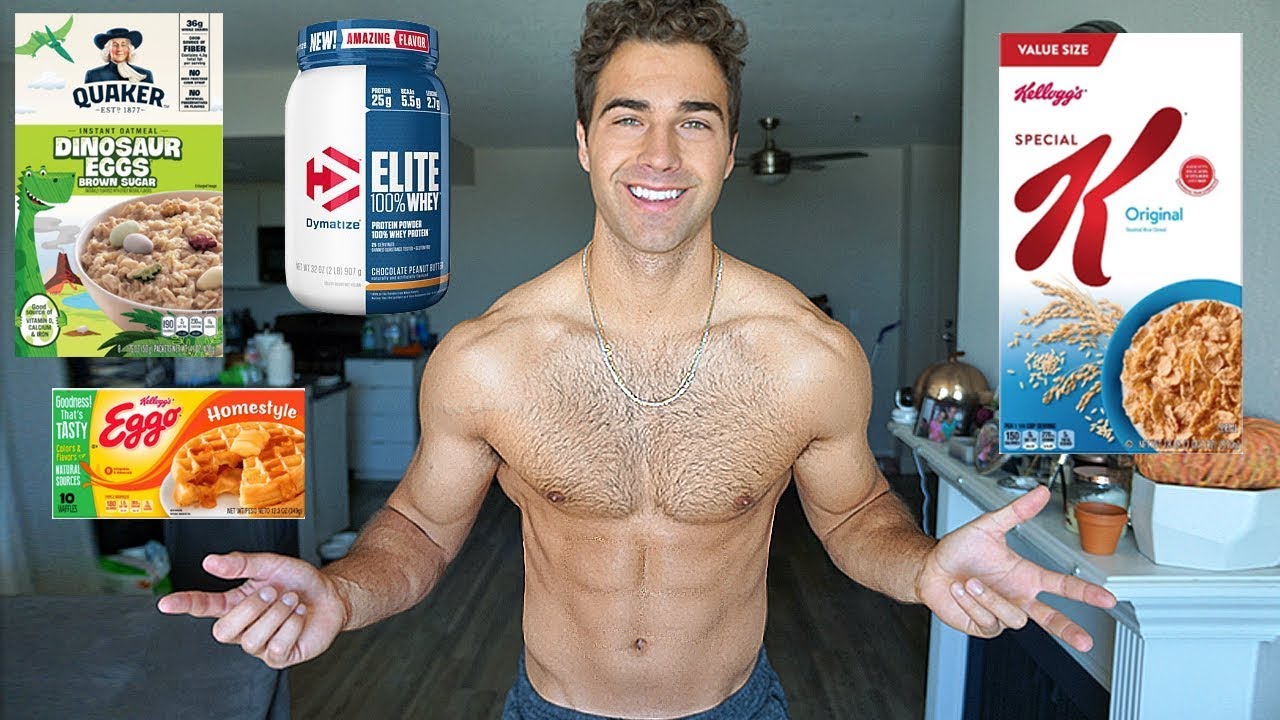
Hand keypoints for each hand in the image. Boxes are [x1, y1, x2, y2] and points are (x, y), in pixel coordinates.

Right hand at [157, 552, 349, 667]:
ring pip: (252, 639)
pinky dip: (292, 626)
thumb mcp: (270, 564)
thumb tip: (210, 562)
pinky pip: (276, 647)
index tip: (166, 603)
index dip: (185, 605)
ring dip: (277, 614)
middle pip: (224, 631)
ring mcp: (260, 644)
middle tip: (274, 592)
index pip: (203, 607)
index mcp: (236, 603)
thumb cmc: (299, 581)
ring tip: (291, 601)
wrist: (330, 594)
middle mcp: (244, 626)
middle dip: (251, 608)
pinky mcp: (279, 656)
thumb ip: (241, 563)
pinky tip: (299, 616)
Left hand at [916, 485, 1116, 651]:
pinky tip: (962, 592)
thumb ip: (1015, 512)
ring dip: (989, 597)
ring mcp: (1002, 614)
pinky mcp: (985, 626)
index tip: (1107, 598)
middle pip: (1051, 619)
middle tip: (1085, 640)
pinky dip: (973, 603)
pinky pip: (989, 620)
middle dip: (1068, 630)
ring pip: (1012, 616)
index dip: (1085, 593)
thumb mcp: (987, 527)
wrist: (930, 568)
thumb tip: (1039, 493)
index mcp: (1026, 576)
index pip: (1063, 586)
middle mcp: (1018, 597)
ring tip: (970, 581)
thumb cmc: (959, 550)